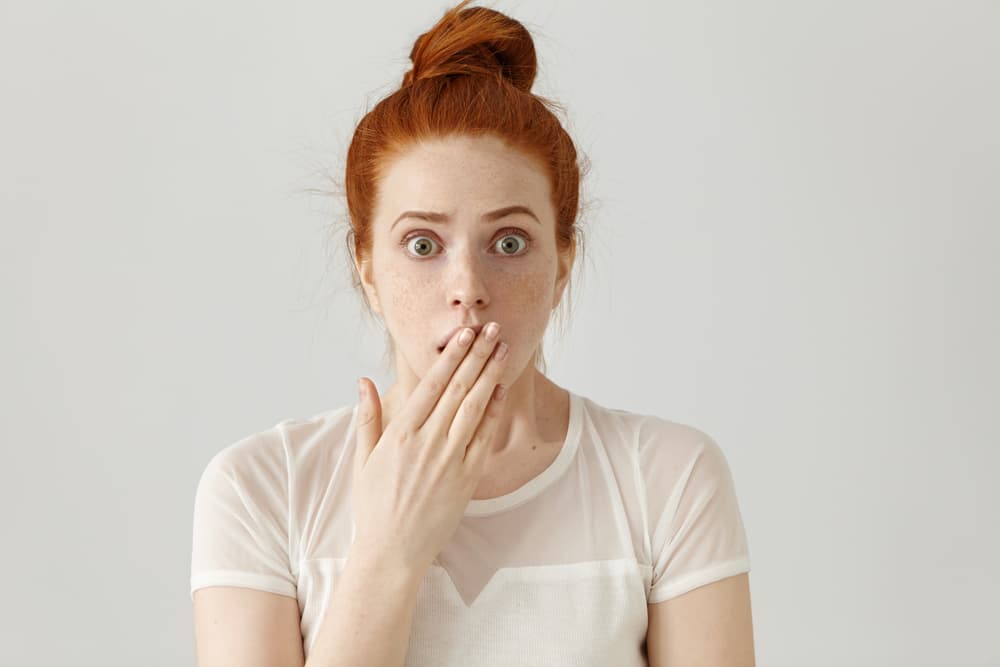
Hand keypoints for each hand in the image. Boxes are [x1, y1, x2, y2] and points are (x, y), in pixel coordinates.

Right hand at [351, 322, 509, 573]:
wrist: (392, 552)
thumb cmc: (374, 506)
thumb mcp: (363, 460)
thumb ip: (367, 418)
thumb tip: (364, 381)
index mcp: (401, 434)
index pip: (431, 384)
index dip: (451, 356)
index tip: (464, 333)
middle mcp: (427, 442)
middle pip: (458, 388)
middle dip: (477, 355)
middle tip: (492, 328)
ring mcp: (449, 459)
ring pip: (474, 407)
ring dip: (490, 374)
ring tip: (502, 349)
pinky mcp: (466, 478)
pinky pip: (484, 438)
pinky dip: (493, 411)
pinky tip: (501, 389)